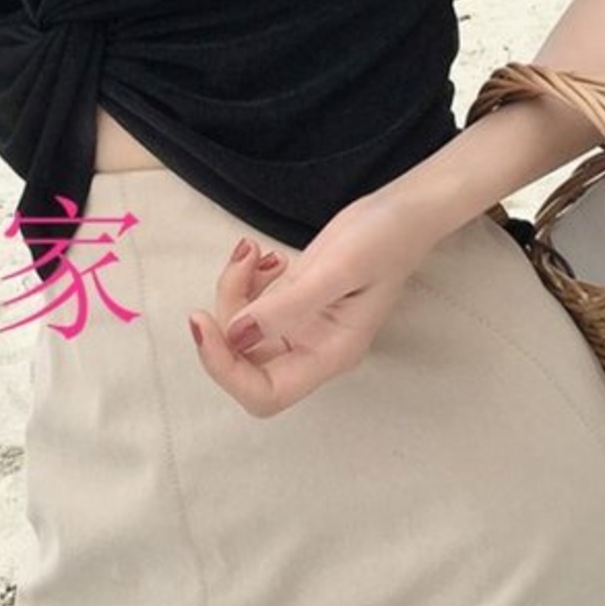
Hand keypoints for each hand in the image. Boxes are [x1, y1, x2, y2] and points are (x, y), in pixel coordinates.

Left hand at [187, 190, 437, 416]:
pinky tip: (262, 253)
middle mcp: (310, 349)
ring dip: (234, 289)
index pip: (264, 394)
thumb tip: (235, 336)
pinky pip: (250, 304)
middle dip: (227, 315)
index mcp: (328, 355)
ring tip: (252, 250)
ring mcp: (299, 326)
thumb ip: (287, 306)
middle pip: (244, 362)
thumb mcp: (335, 270)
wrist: (401, 211)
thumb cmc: (382, 241)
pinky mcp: (292, 301)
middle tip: (240, 264)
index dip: (225, 369)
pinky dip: (244, 279)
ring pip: (241, 328)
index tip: (203, 322)